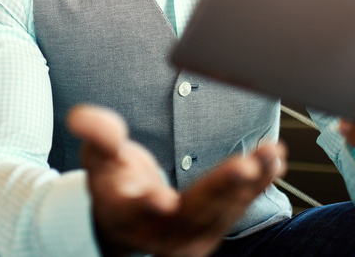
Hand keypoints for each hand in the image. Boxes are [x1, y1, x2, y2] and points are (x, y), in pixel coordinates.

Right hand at [67, 104, 285, 256]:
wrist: (127, 219)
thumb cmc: (112, 180)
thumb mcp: (96, 156)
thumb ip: (95, 136)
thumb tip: (80, 117)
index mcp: (122, 212)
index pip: (134, 211)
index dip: (147, 205)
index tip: (161, 198)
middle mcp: (157, 233)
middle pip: (191, 213)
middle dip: (220, 190)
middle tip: (245, 167)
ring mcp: (188, 238)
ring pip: (222, 212)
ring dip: (250, 183)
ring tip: (270, 154)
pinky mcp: (211, 232)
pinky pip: (237, 209)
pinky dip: (258, 185)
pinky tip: (274, 161)